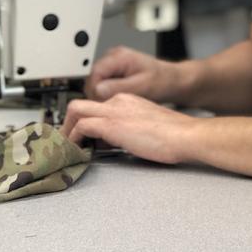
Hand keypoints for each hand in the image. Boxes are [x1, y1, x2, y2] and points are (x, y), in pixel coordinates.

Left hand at [61, 92, 198, 164]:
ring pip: (76, 110)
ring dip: (66, 129)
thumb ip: (131, 129)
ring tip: (65, 147)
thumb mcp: (148, 127)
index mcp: (128, 100)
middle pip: (80, 104)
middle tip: (66, 140)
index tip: (82, 135)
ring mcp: (114, 111)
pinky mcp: (112, 124)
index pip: (97, 106)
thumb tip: (119, 142)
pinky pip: (82, 127)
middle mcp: (118, 101)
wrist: (185, 135)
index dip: (85, 121)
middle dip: (68, 122)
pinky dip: (74, 139)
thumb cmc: (175, 135)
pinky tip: (76, 150)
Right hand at [85, 46, 181, 102]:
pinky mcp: (115, 72)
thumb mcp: (141, 86)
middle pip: (93, 78)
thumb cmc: (162, 81)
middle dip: (98, 94)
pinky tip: (117, 100)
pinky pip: (103, 84)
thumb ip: (118, 88)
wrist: (172, 81)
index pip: (94, 73)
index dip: (95, 91)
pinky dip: (107, 94)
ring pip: (96, 82)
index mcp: (119, 56)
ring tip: (116, 103)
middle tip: (109, 107)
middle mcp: (114, 57)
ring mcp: (113, 64)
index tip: (100, 105)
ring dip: (102, 95)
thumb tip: (97, 90)